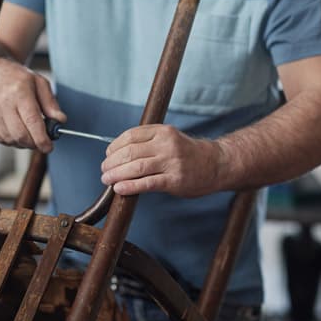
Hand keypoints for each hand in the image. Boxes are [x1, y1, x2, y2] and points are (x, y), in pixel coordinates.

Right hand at [0, 56, 65, 152]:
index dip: (42, 139)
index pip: (32, 122)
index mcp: (19, 92)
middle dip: (34, 144)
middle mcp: (2, 103)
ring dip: (22, 142)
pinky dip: (11, 139)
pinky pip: (0, 139)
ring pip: (10, 140)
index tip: (49, 147)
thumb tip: (60, 121)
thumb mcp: (39, 83)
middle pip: (20, 136)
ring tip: (27, 130)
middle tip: (41, 141)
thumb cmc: (16, 77)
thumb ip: (51, 103)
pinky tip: (14, 128)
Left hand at [100, 125, 224, 196]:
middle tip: (104, 170)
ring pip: (136, 167)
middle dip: (112, 163)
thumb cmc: (188, 153)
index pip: (130, 136)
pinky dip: (130, 186)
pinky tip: (119, 189)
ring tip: (107, 180)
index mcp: (163, 131)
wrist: (216, 164)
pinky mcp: (174, 180)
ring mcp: (171, 162)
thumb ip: (148, 142)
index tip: (107, 155)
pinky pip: (147, 183)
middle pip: (130, 152)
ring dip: (116, 175)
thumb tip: (118, 154)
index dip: (114, 147)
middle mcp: (166, 144)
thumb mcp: (170, 138)